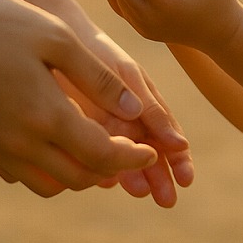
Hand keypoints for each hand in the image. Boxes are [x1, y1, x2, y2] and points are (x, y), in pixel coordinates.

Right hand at [0, 0, 156, 196]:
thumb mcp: (57, 37)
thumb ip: (99, 78)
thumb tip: (137, 110)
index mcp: (46, 116)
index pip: (103, 156)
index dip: (133, 157)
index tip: (151, 148)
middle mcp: (19, 143)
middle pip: (78, 178)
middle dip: (111, 169)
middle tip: (128, 149)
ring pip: (47, 184)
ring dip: (78, 175)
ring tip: (94, 149)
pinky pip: (17, 174)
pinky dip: (44, 169)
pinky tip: (52, 143)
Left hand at [53, 66, 190, 206]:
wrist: (56, 42)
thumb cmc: (98, 53)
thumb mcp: (130, 78)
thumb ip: (152, 109)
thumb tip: (179, 144)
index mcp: (145, 107)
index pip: (168, 140)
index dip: (179, 161)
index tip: (186, 180)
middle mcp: (127, 123)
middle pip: (149, 158)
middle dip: (160, 179)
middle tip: (167, 200)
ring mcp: (103, 131)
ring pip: (123, 162)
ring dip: (134, 179)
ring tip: (140, 192)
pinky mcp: (77, 136)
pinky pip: (92, 160)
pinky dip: (101, 171)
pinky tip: (108, 180)